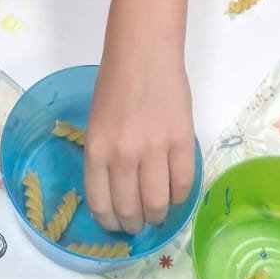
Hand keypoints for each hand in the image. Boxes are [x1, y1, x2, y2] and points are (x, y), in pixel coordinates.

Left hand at [83, 43, 195, 234]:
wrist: (143, 53)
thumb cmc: (115, 83)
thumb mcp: (96, 124)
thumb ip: (104, 157)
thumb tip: (117, 190)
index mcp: (96, 151)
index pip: (101, 204)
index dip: (110, 222)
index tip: (116, 225)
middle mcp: (122, 156)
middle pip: (130, 209)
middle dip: (134, 224)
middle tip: (138, 223)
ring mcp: (154, 150)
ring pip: (158, 204)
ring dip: (158, 216)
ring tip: (158, 214)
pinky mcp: (182, 142)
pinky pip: (183, 184)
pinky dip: (180, 197)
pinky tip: (176, 194)